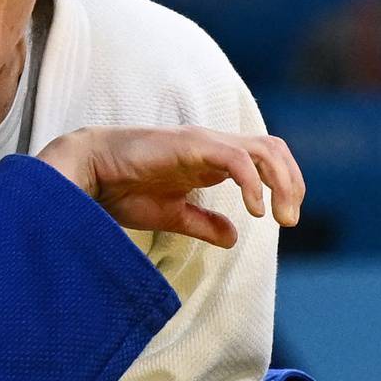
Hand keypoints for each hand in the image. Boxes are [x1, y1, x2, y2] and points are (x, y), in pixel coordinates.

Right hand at [37, 125, 303, 247]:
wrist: (88, 171)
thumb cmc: (122, 190)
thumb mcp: (171, 214)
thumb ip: (203, 224)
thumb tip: (233, 238)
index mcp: (212, 160)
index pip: (266, 159)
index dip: (285, 184)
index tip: (283, 220)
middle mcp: (214, 146)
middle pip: (274, 150)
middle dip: (292, 184)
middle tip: (290, 220)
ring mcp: (204, 142)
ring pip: (264, 150)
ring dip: (281, 182)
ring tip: (279, 217)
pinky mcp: (191, 146)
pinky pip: (237, 160)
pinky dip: (253, 184)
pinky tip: (253, 212)